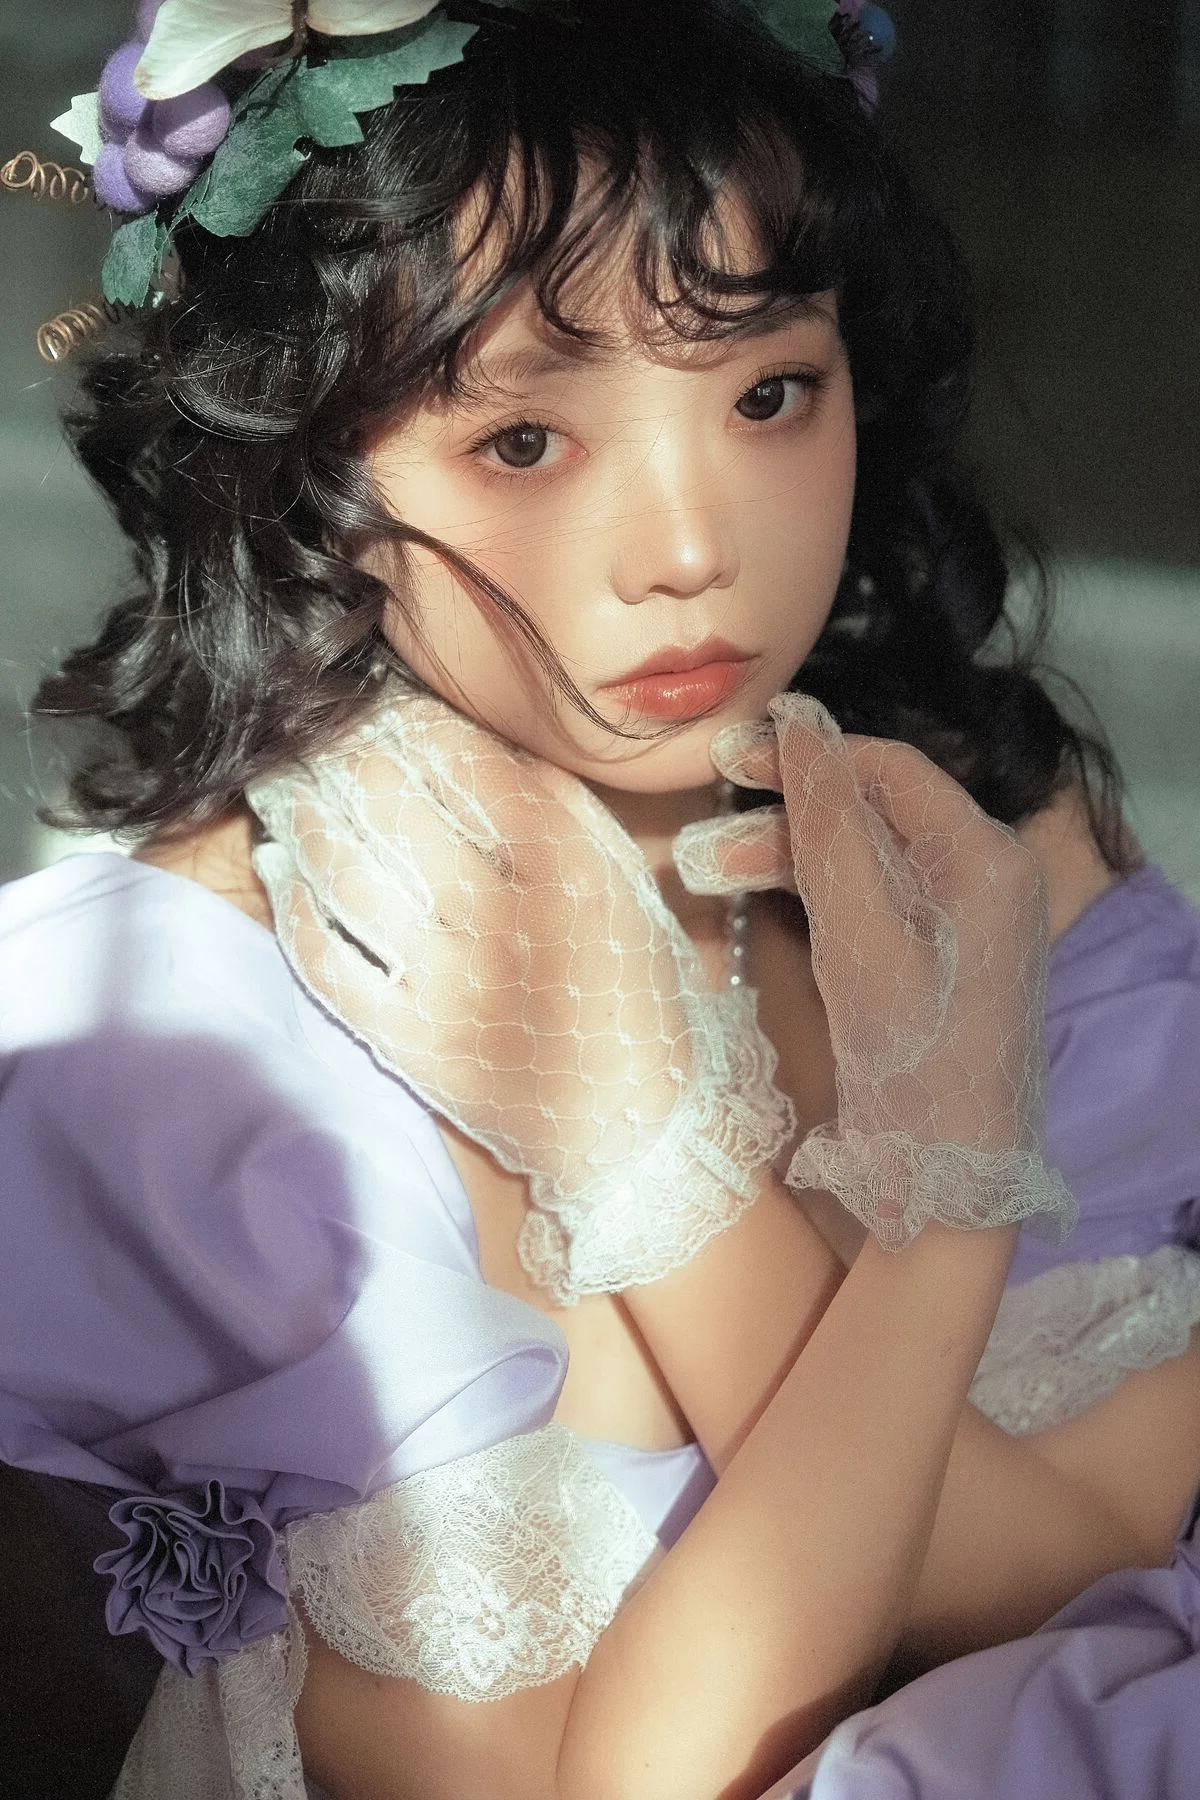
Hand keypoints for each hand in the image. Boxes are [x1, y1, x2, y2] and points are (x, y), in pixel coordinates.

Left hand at [248, 695, 792, 1300]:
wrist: (629, 1121)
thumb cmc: (623, 981)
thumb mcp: (614, 870)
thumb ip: (545, 800)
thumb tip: (450, 733)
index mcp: (562, 858)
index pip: (455, 755)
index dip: (398, 716)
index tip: (372, 702)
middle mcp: (501, 912)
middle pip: (386, 800)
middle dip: (334, 751)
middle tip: (308, 732)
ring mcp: (448, 980)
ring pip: (345, 871)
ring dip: (301, 814)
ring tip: (284, 785)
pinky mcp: (408, 1039)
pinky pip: (327, 959)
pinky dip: (293, 905)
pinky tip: (282, 869)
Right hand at [674, 693, 1074, 1245]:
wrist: (943, 1181)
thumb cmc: (912, 1052)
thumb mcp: (861, 928)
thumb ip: (829, 823)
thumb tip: (799, 724)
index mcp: (987, 859)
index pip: (891, 770)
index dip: (809, 754)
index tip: (731, 755)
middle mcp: (984, 881)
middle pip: (871, 815)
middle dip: (783, 817)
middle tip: (704, 821)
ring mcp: (960, 927)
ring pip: (861, 863)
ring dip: (784, 859)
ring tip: (703, 871)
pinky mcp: (932, 967)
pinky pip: (867, 905)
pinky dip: (810, 899)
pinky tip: (752, 900)